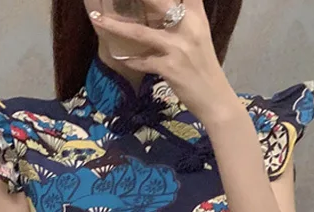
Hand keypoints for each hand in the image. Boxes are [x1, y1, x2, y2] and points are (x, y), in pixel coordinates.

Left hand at [90, 0, 239, 126]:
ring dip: (116, 26)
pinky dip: (131, 60)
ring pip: (140, 32)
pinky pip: (143, 61)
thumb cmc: (205, 69)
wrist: (216, 99)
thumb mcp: (199, 38)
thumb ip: (183, 20)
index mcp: (196, 16)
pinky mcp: (170, 67)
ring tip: (97, 21)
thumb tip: (162, 14)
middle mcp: (188, 27)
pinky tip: (122, 57)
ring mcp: (178, 47)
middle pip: (157, 1)